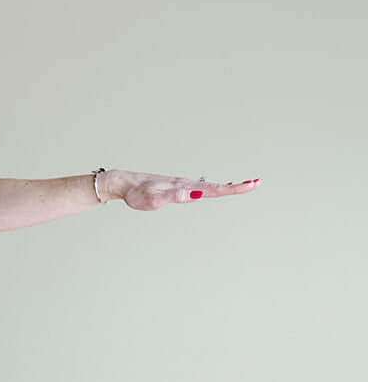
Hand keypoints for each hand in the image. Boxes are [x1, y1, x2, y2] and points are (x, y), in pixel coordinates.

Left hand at [106, 172, 260, 210]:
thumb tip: (196, 194)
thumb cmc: (137, 193)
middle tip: (257, 183)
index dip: (233, 189)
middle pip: (216, 186)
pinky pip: (201, 187)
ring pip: (210, 186)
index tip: (251, 184)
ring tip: (245, 185)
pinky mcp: (177, 187)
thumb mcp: (154, 198)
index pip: (214, 189)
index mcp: (184, 187)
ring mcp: (183, 184)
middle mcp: (186, 184)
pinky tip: (217, 188)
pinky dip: (214, 187)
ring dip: (228, 186)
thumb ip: (174, 196)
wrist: (124, 183)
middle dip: (237, 186)